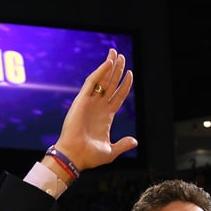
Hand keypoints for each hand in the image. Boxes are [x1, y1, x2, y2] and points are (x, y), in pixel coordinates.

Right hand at [53, 48, 136, 172]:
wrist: (76, 156)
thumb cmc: (90, 156)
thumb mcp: (111, 151)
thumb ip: (123, 144)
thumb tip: (134, 141)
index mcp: (106, 117)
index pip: (117, 97)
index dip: (124, 85)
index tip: (130, 74)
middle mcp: (98, 107)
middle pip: (110, 84)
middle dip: (117, 70)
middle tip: (122, 56)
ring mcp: (90, 103)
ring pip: (102, 80)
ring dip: (109, 66)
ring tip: (116, 54)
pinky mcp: (82, 100)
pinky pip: (92, 82)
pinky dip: (100, 72)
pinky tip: (108, 63)